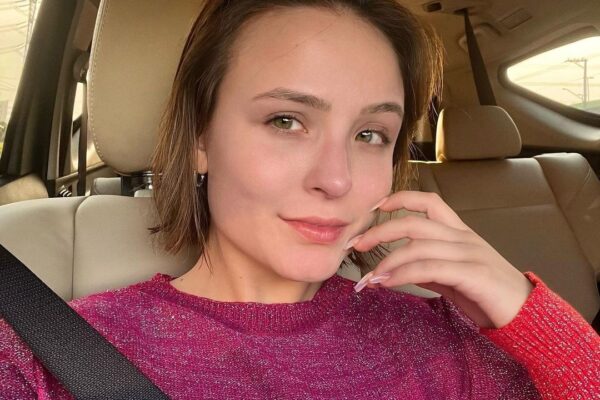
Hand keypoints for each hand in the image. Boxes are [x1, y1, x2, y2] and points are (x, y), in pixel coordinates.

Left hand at [350, 191, 533, 328]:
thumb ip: (428, 266)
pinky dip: (402, 275)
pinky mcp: (472, 274)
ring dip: (387, 261)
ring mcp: (469, 254)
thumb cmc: (487, 293)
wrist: (526, 313)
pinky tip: (387, 283)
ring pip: (418, 246)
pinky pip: (429, 268)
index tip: (376, 207)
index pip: (429, 202)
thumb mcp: (454, 274)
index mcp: (460, 232)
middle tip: (356, 245)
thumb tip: (395, 268)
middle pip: (415, 222)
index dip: (401, 198)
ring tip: (368, 277)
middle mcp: (463, 237)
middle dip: (380, 231)